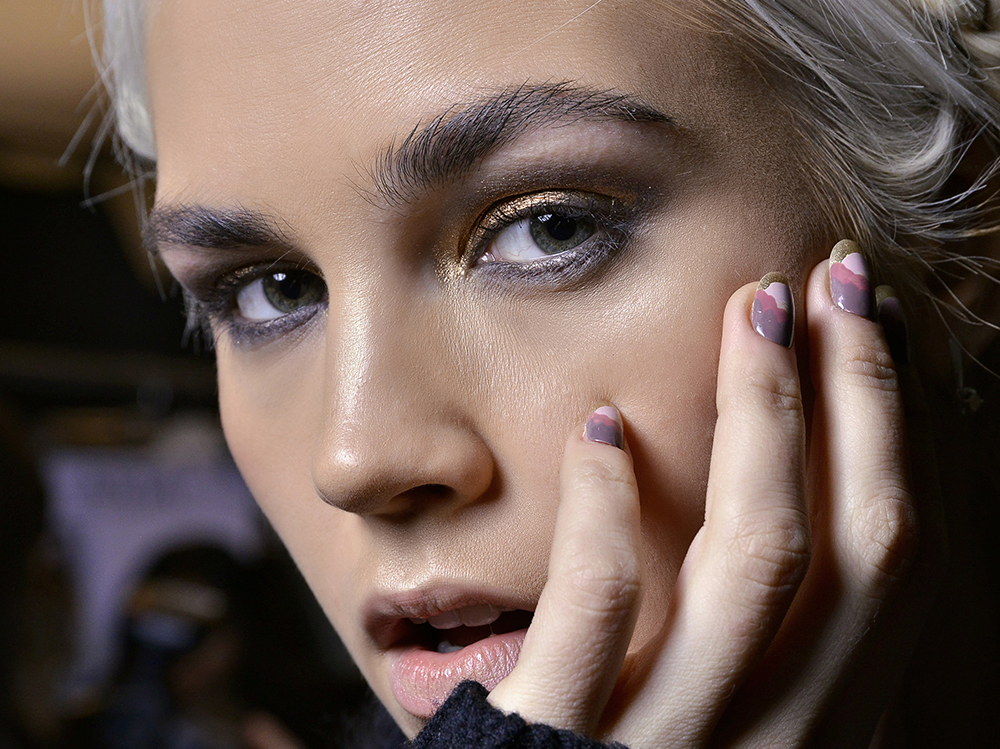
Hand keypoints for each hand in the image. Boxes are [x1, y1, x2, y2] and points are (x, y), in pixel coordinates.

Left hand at [488, 256, 946, 747]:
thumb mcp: (731, 737)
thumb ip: (769, 666)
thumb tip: (796, 532)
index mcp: (819, 731)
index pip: (887, 566)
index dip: (893, 438)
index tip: (870, 329)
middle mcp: (774, 741)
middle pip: (849, 544)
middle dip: (855, 398)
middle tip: (829, 278)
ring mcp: (672, 745)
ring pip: (755, 560)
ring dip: (763, 419)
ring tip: (749, 311)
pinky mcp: (558, 742)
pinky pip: (596, 608)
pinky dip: (608, 509)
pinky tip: (601, 428)